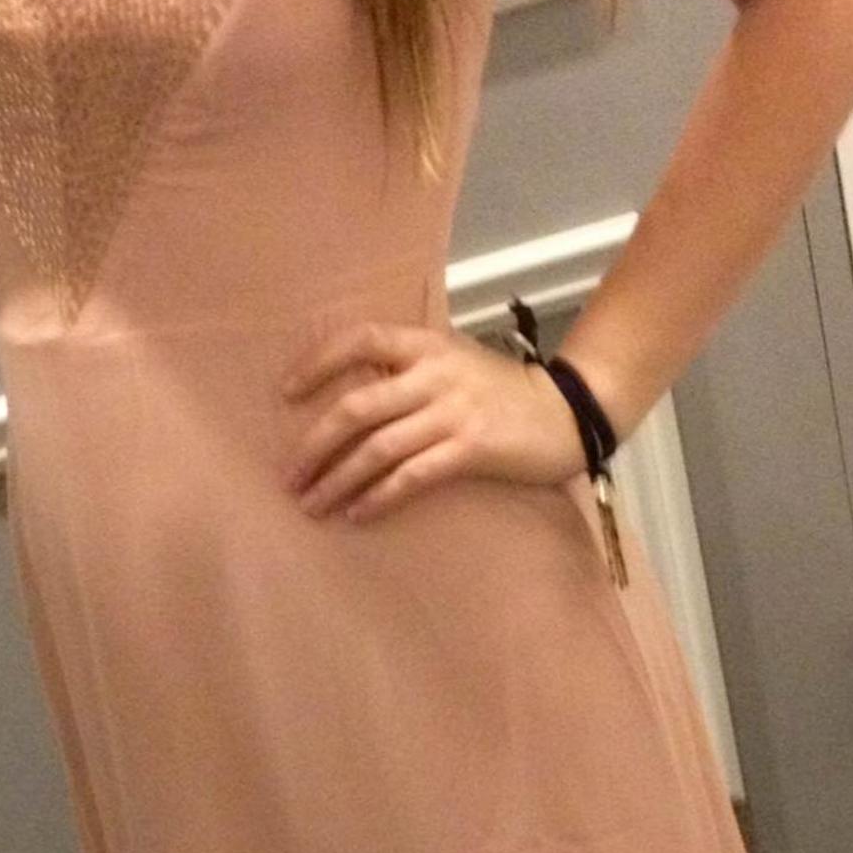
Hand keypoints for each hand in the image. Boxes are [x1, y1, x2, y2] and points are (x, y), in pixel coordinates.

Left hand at [277, 322, 586, 522]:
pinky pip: (411, 476)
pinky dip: (378, 496)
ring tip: (312, 505)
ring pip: (377, 448)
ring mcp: (452, 412)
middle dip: (315, 446)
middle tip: (289, 477)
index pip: (358, 340)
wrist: (566, 411)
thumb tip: (346, 394)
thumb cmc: (499, 389)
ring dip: (337, 479)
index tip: (286, 395)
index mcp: (425, 344)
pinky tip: (357, 513)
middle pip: (356, 407)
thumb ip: (406, 368)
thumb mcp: (452, 360)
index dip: (317, 364)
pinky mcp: (470, 449)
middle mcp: (434, 374)